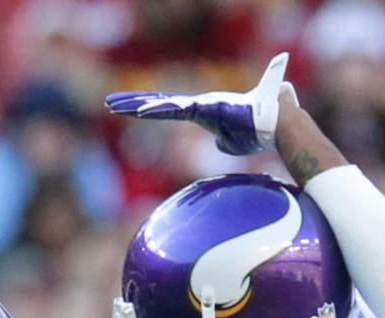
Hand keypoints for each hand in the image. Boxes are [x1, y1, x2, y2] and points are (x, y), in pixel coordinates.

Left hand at [104, 52, 295, 156]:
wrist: (275, 123)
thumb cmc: (258, 132)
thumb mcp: (236, 143)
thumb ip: (225, 143)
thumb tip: (219, 148)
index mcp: (202, 111)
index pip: (168, 109)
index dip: (147, 108)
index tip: (127, 109)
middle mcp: (198, 104)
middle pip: (158, 103)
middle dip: (132, 102)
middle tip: (109, 103)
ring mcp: (200, 104)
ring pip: (162, 105)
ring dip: (136, 106)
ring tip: (113, 106)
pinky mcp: (205, 107)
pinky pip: (176, 110)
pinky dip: (157, 110)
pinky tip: (140, 112)